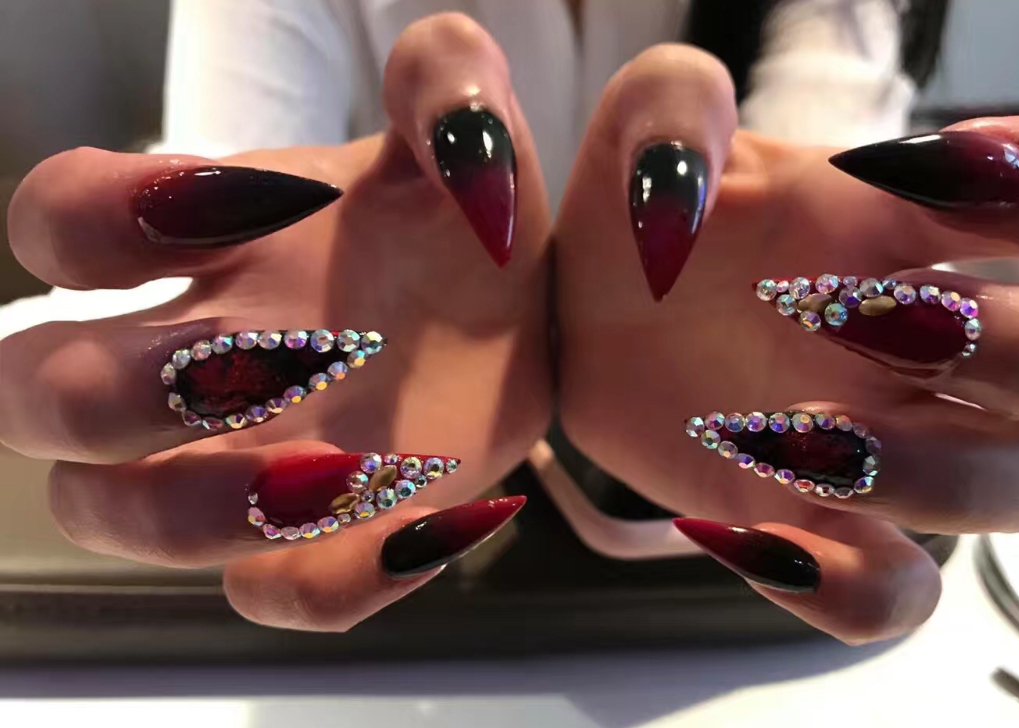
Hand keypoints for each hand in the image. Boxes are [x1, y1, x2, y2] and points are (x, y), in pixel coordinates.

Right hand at [0, 14, 550, 630]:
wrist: (535, 320)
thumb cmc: (467, 229)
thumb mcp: (468, 152)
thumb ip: (456, 97)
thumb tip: (445, 83)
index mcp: (210, 245)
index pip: (62, 225)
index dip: (93, 223)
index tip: (211, 214)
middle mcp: (202, 359)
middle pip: (43, 396)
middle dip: (112, 394)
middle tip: (253, 366)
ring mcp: (256, 457)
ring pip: (122, 517)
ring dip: (192, 510)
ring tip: (334, 469)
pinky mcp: (333, 534)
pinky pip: (284, 594)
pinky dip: (330, 581)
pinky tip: (420, 527)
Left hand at [555, 44, 1018, 642]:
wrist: (580, 322)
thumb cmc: (638, 228)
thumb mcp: (638, 141)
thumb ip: (665, 109)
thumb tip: (688, 179)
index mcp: (905, 221)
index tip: (953, 183)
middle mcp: (929, 339)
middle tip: (878, 327)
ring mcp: (887, 442)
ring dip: (936, 472)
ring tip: (788, 432)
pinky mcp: (819, 524)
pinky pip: (895, 597)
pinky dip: (840, 587)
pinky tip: (744, 529)